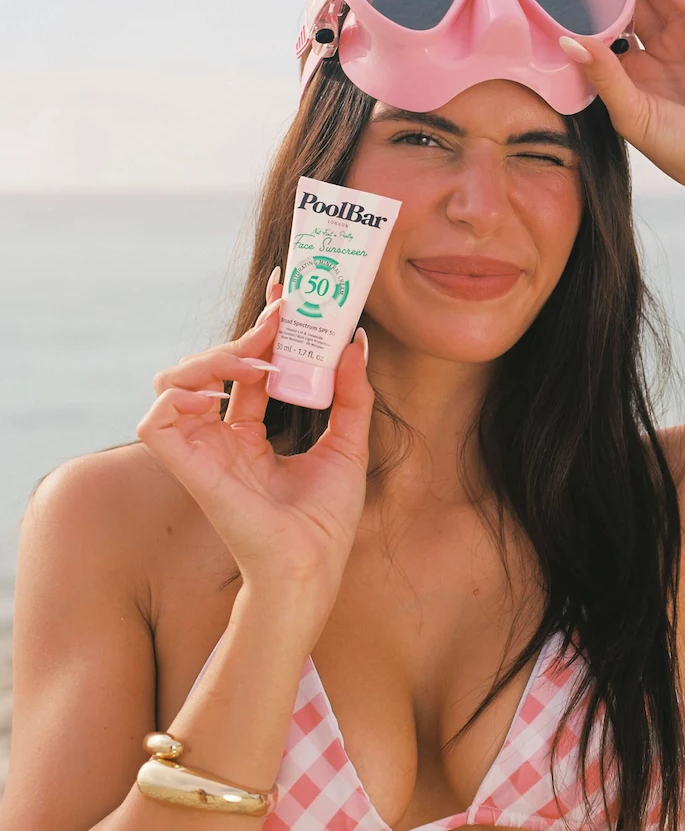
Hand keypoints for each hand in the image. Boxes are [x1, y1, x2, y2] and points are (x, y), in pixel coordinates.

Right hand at [136, 270, 373, 613]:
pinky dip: (180, 394)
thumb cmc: (327, 519)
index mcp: (252, 434)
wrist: (313, 564)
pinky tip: (222, 395)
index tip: (284, 293)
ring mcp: (202, 450)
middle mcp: (222, 437)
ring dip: (215, 358)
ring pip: (174, 380)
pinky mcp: (187, 466)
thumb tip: (355, 341)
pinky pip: (155, 417)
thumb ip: (352, 392)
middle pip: (212, 365)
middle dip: (246, 333)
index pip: (246, 367)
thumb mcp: (349, 442)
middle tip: (282, 315)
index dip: (260, 327)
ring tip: (257, 363)